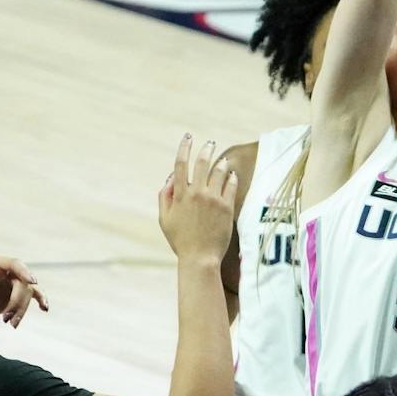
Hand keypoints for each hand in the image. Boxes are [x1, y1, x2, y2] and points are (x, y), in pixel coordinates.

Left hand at [0, 257, 47, 327]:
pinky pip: (36, 295)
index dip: (25, 271)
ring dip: (22, 309)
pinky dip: (42, 300)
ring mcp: (17, 282)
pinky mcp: (23, 293)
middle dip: (17, 302)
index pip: (15, 264)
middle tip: (6, 319)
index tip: (32, 281)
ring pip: (29, 293)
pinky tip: (44, 308)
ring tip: (12, 324)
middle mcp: (10, 271)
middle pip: (23, 284)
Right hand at [157, 135, 237, 263]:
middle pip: (202, 163)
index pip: (181, 164)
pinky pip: (231, 185)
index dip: (184, 147)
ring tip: (224, 160)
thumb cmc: (180, 240)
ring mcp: (213, 199)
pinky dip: (231, 177)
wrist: (200, 258)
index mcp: (180, 194)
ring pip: (219, 172)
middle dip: (206, 149)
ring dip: (221, 163)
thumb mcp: (164, 219)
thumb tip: (170, 178)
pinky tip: (232, 175)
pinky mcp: (227, 207)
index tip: (188, 137)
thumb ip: (165, 196)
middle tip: (211, 143)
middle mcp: (197, 193)